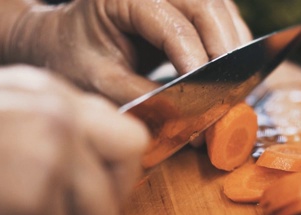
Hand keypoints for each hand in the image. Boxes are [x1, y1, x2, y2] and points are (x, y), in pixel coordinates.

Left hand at [4, 0, 252, 104]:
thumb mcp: (100, 83)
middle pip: (205, 5)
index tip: (211, 95)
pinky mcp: (181, 3)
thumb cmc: (73, 58)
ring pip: (218, 6)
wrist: (60, 40)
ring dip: (234, 43)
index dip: (195, 59)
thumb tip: (189, 117)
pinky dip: (230, 40)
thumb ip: (143, 97)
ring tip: (240, 82)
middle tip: (235, 88)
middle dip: (225, 48)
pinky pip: (217, 14)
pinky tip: (235, 67)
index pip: (171, 24)